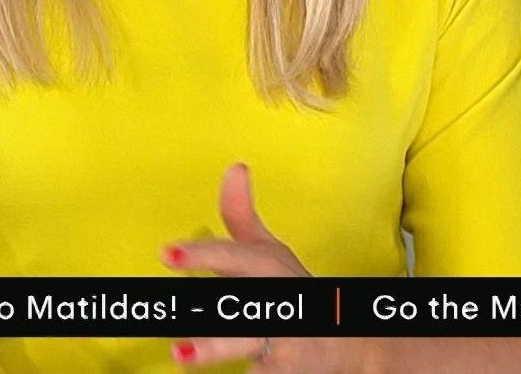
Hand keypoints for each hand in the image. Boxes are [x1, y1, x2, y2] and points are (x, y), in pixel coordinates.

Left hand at [161, 162, 375, 371]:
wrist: (354, 339)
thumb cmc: (295, 291)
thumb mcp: (270, 253)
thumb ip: (241, 217)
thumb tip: (234, 167)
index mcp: (269, 270)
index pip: (234, 257)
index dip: (201, 254)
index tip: (166, 253)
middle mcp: (279, 304)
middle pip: (241, 309)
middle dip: (210, 320)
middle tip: (173, 335)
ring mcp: (285, 342)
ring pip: (247, 346)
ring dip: (215, 352)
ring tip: (181, 357)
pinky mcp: (288, 370)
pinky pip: (264, 372)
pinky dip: (252, 373)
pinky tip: (235, 372)